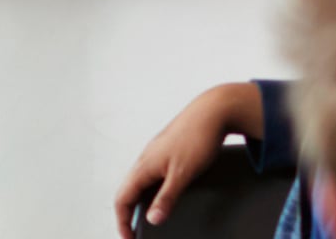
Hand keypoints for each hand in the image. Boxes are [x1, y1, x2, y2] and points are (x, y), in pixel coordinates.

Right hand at [113, 83, 260, 238]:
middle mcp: (145, 158)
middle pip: (127, 191)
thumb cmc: (198, 137)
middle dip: (128, 215)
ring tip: (147, 219)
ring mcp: (155, 153)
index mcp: (144, 165)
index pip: (122, 199)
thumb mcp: (183, 174)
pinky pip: (151, 174)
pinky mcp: (166, 150)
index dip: (123, 222)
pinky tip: (163, 195)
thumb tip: (152, 219)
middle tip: (135, 233)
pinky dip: (150, 190)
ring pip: (139, 182)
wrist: (213, 110)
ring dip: (139, 202)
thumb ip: (166, 198)